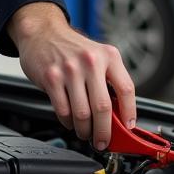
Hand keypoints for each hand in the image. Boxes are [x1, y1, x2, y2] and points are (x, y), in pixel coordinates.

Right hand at [7, 2, 135, 149]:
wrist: (43, 32)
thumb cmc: (73, 48)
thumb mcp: (98, 57)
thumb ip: (109, 81)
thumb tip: (119, 115)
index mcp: (109, 55)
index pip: (126, 89)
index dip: (129, 112)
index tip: (128, 127)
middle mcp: (91, 61)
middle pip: (103, 107)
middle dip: (104, 131)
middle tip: (103, 141)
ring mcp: (70, 69)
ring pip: (82, 113)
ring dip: (85, 130)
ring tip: (85, 133)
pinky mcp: (52, 77)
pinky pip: (63, 110)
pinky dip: (68, 122)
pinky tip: (70, 121)